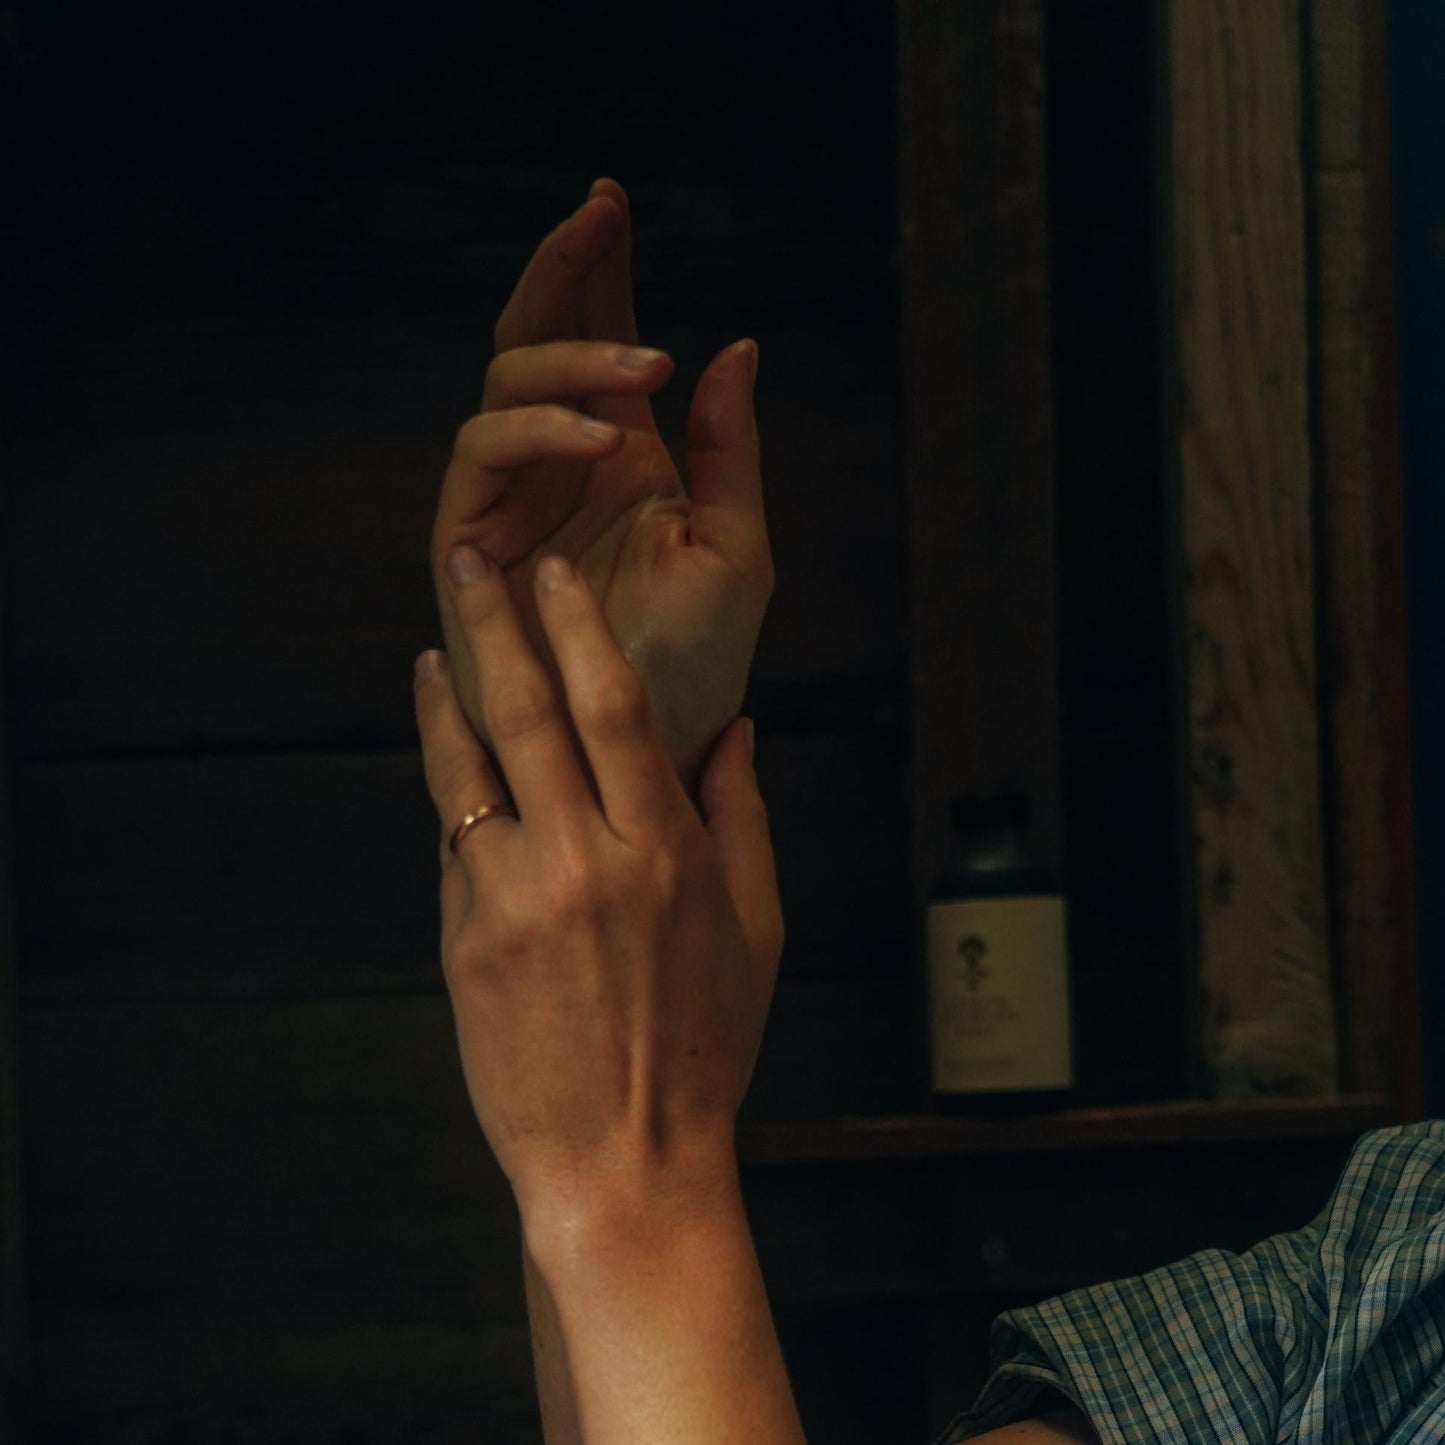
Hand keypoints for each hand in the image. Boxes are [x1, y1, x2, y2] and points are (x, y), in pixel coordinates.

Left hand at [413, 544, 783, 1227]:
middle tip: (470, 563)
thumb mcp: (756, 929)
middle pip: (527, 713)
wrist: (618, 1159)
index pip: (615, 706)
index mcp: (665, 852)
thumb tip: (736, 728)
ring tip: (434, 647)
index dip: (581, 628)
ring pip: (467, 769)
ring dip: (447, 696)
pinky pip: (455, 842)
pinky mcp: (465, 939)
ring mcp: (512, 900)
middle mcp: (585, 862)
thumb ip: (744, 818)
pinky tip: (446, 752)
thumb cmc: (701, 1045)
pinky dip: (450, 786)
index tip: (559, 574)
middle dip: (496, 625)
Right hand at [430, 178, 771, 793]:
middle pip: (537, 342)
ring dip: (568, 360)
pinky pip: (481, 457)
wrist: (646, 752)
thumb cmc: (698, 663)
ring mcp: (511, 502)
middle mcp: (559, 471)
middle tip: (596, 216)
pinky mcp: (469, 542)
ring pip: (503, 387)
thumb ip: (732, 449)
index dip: (599, 273)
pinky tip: (596, 434)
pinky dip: (534, 431)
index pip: (599, 346)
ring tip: (646, 366)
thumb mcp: (737, 546)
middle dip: (562, 274)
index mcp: (622, 462)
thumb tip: (737, 344)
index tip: (612, 202)